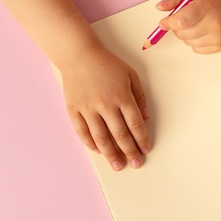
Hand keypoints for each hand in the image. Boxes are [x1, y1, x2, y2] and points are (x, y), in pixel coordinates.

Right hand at [59, 46, 150, 170]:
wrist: (79, 54)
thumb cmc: (107, 64)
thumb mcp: (130, 75)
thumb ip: (139, 96)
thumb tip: (145, 117)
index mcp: (122, 96)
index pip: (135, 124)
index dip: (141, 140)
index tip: (145, 150)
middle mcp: (105, 105)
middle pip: (120, 134)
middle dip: (130, 152)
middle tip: (135, 164)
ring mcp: (88, 108)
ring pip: (101, 137)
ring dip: (110, 154)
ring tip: (117, 166)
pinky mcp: (74, 109)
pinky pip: (82, 131)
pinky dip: (90, 143)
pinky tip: (98, 151)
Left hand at [156, 0, 220, 53]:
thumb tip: (160, 8)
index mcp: (208, 7)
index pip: (181, 21)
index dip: (168, 23)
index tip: (165, 21)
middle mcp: (215, 24)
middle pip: (182, 34)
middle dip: (178, 26)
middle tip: (186, 15)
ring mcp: (219, 37)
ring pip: (187, 42)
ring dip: (187, 33)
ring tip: (198, 20)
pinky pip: (196, 49)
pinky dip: (195, 40)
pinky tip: (204, 28)